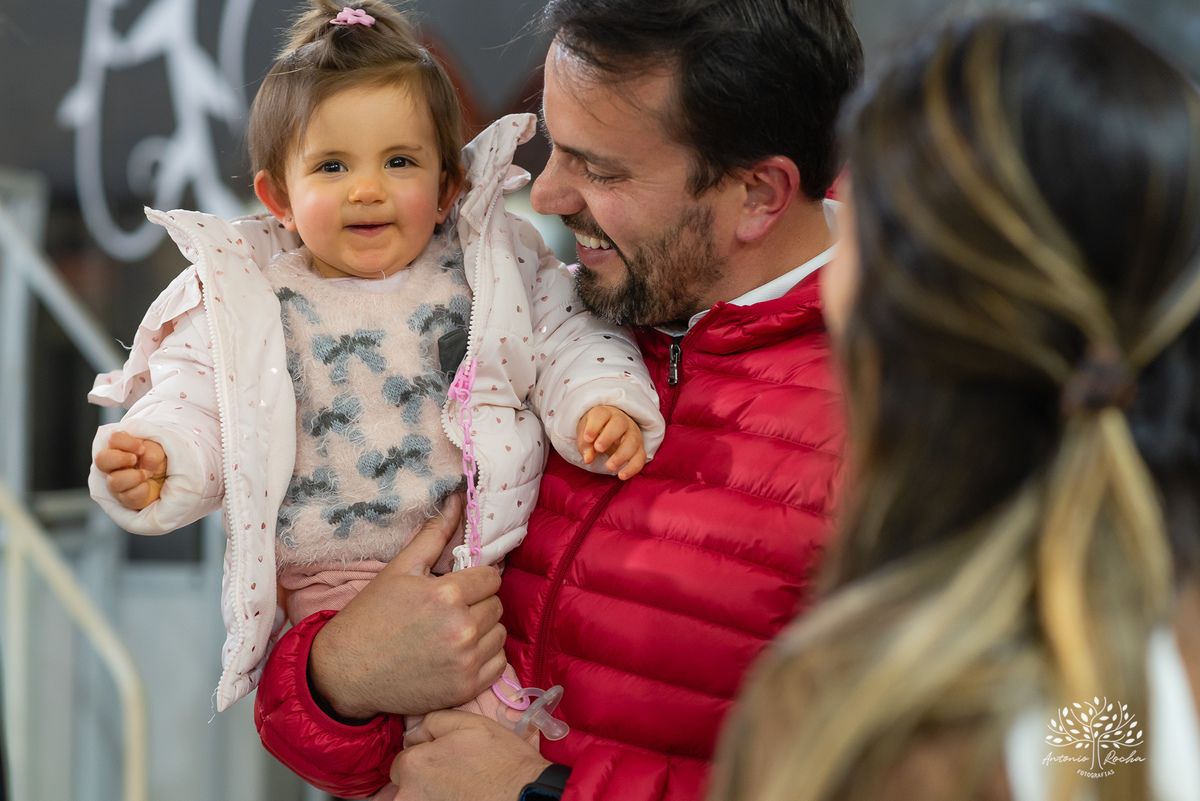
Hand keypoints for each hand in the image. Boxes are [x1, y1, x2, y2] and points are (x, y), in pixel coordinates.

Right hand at [94, 430, 167, 509]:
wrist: (169, 483)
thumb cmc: (160, 463)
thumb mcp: (160, 451)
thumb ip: (151, 451)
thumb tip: (143, 464)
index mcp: (121, 448)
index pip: (113, 439)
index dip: (126, 442)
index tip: (141, 448)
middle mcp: (114, 466)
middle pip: (101, 459)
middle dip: (120, 458)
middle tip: (135, 459)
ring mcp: (117, 483)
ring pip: (114, 481)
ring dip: (135, 476)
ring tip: (147, 474)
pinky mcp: (125, 499)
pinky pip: (128, 496)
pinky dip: (142, 490)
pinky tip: (146, 486)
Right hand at [309, 494, 506, 719]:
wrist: (345, 674)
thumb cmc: (370, 617)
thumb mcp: (399, 570)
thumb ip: (433, 535)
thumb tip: (456, 500)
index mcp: (446, 595)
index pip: (491, 577)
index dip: (475, 579)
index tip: (456, 587)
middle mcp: (461, 628)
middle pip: (496, 604)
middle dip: (478, 602)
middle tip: (449, 610)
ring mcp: (465, 661)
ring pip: (499, 633)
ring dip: (483, 629)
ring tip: (452, 631)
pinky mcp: (466, 688)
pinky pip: (498, 663)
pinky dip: (485, 657)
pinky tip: (459, 654)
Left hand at [393, 710, 549, 800]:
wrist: (526, 797)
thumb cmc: (502, 762)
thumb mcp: (471, 724)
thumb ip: (434, 721)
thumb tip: (414, 732)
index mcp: (414, 765)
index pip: (402, 761)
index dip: (424, 756)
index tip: (446, 759)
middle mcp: (409, 795)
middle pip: (406, 785)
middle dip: (424, 779)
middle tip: (456, 775)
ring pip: (419, 799)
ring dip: (434, 794)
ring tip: (463, 790)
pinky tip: (465, 798)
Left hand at [576, 405, 646, 478]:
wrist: (611, 430)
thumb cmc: (596, 430)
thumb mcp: (585, 434)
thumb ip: (585, 445)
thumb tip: (588, 459)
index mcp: (605, 414)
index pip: (601, 415)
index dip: (594, 426)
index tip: (587, 438)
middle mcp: (622, 421)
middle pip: (620, 424)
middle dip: (609, 437)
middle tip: (599, 449)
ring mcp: (633, 434)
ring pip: (632, 441)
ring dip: (621, 455)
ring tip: (609, 467)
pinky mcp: (640, 448)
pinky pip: (641, 457)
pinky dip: (633, 468)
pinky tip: (622, 476)